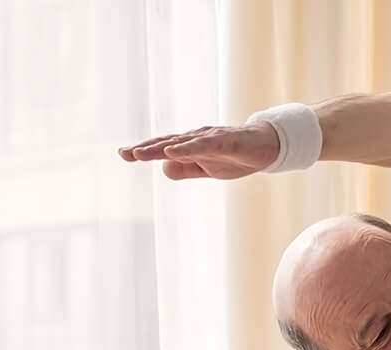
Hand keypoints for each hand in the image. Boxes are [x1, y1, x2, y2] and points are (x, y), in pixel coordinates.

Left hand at [117, 123, 279, 179]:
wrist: (266, 147)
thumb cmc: (236, 156)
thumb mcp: (207, 169)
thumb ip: (186, 169)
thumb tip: (163, 168)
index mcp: (191, 146)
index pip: (163, 147)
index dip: (144, 150)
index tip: (124, 153)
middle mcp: (196, 138)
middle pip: (166, 142)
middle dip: (145, 148)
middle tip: (124, 153)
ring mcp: (209, 138)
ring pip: (180, 143)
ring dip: (159, 147)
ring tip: (139, 153)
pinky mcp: (224, 142)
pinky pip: (202, 145)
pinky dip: (186, 148)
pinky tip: (171, 151)